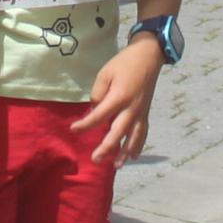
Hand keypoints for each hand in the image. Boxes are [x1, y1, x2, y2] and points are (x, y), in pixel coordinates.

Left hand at [75, 38, 164, 164]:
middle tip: (95, 159)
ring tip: (116, 165)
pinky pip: (143, 133)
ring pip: (133, 137)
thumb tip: (95, 110)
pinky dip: (138, 145)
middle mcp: (131, 108)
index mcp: (119, 96)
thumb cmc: (123, 63)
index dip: (85, 124)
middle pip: (117, 132)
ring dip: (125, 153)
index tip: (74, 129)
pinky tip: (134, 155)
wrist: (148, 57)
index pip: (99, 116)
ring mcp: (140, 112)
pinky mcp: (146, 113)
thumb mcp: (105, 73)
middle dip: (106, 147)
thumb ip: (98, 93)